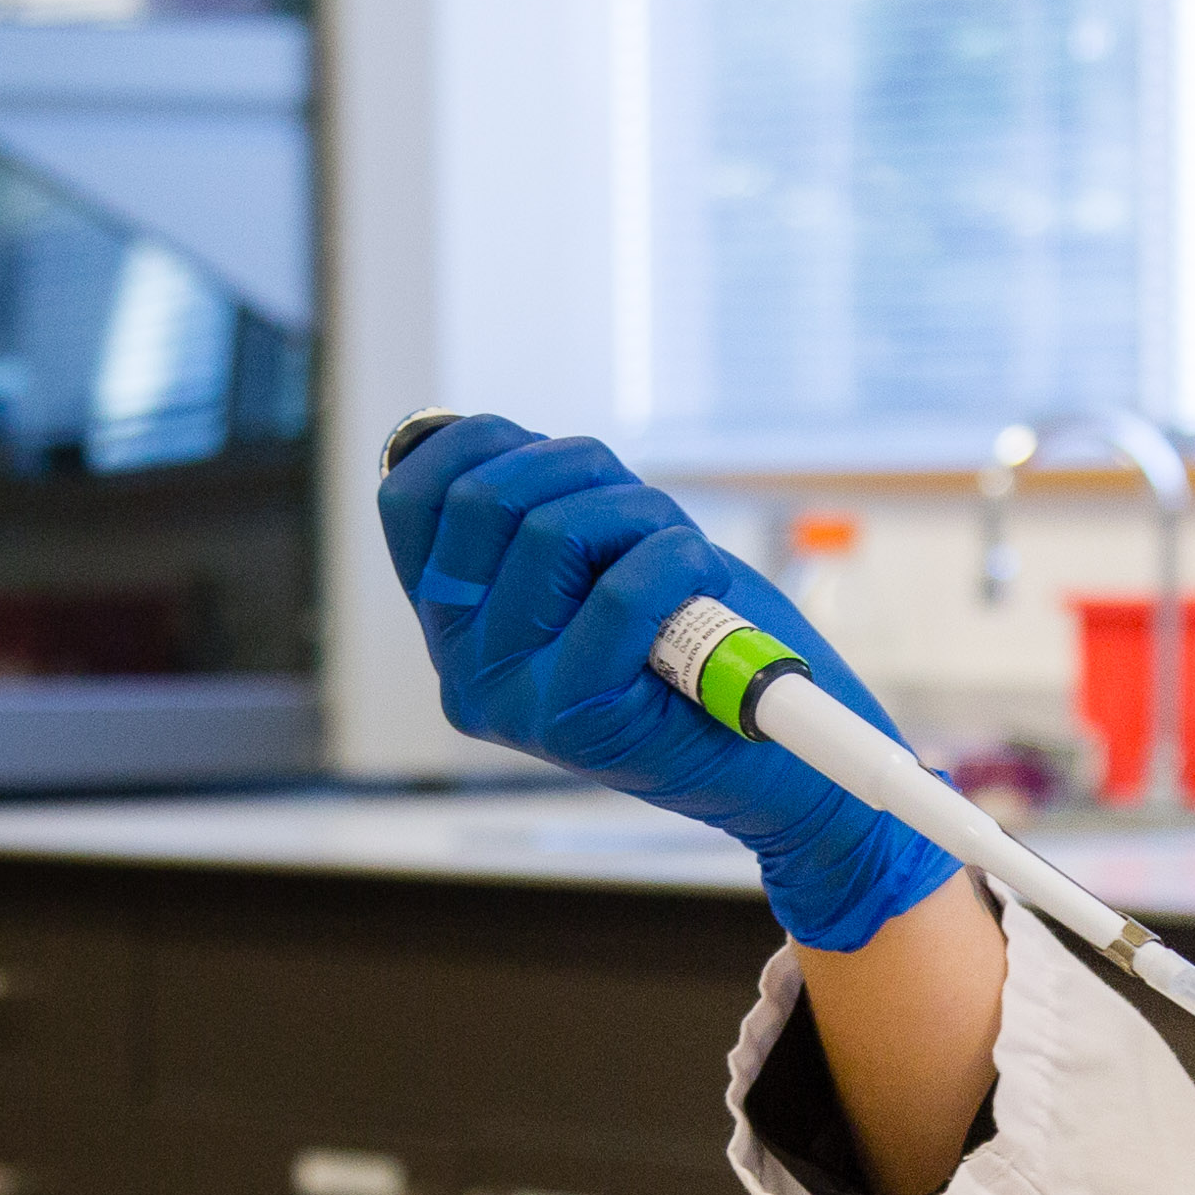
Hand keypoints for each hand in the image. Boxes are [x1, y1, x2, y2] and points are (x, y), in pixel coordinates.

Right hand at [378, 419, 957, 952]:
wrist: (785, 753)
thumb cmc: (701, 638)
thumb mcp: (603, 553)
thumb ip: (540, 506)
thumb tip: (501, 441)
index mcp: (452, 621)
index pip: (410, 497)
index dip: (481, 442)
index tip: (557, 457)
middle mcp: (461, 666)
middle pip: (485, 498)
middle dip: (582, 471)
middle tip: (642, 515)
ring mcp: (509, 701)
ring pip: (555, 531)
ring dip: (644, 513)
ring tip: (680, 561)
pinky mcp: (573, 724)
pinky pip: (622, 591)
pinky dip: (680, 561)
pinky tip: (703, 586)